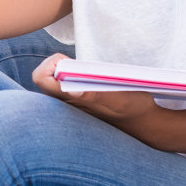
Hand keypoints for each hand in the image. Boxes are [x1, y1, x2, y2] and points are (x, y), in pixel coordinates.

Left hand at [32, 53, 160, 130]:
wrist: (145, 122)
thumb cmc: (133, 109)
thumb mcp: (119, 100)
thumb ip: (95, 95)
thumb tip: (72, 90)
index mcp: (72, 102)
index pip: (41, 79)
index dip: (50, 65)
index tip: (70, 63)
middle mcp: (67, 102)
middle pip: (44, 77)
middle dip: (57, 65)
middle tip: (79, 66)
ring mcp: (73, 102)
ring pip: (55, 80)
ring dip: (68, 70)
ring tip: (88, 73)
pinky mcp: (81, 100)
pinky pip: (67, 83)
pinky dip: (76, 75)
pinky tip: (93, 78)